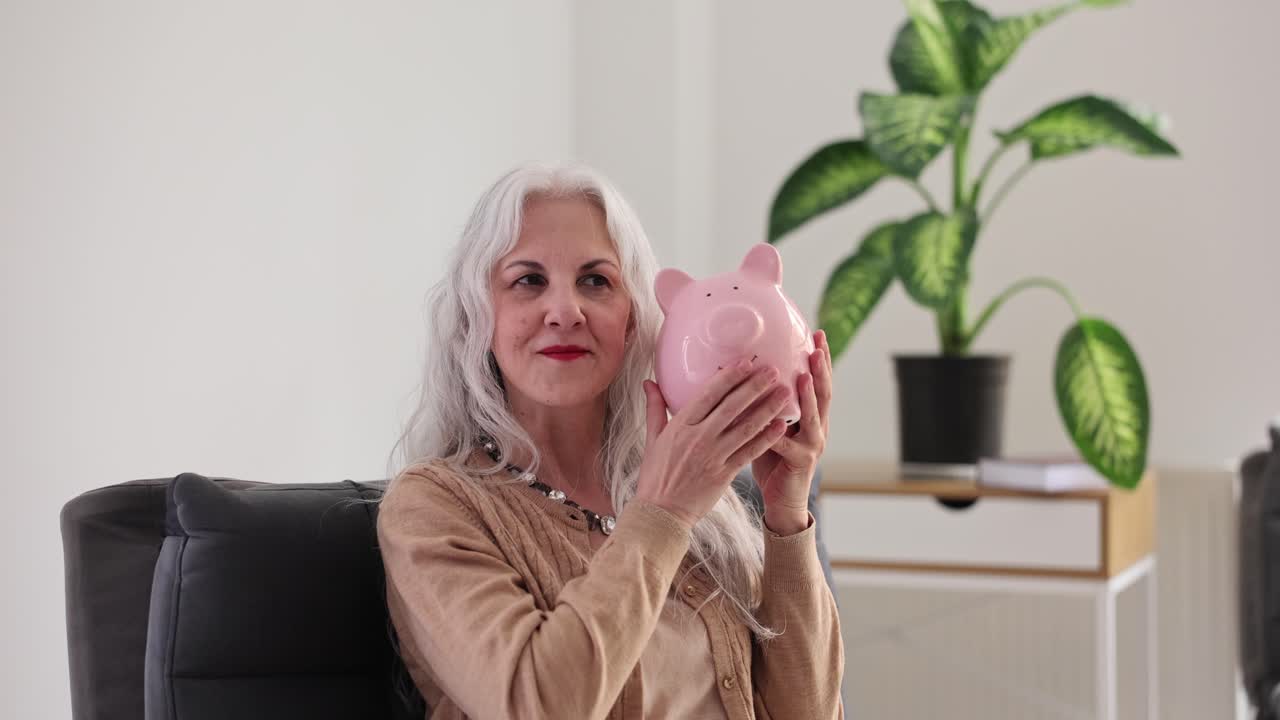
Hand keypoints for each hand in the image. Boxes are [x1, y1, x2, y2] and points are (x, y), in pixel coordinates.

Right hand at [636, 361, 792, 529]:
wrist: (661, 512)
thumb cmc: (656, 475)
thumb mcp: (652, 439)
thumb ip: (655, 408)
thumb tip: (649, 382)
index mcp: (680, 426)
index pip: (708, 394)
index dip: (729, 377)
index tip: (746, 362)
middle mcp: (698, 438)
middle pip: (731, 406)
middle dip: (754, 386)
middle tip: (773, 370)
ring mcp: (713, 456)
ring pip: (746, 427)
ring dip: (767, 408)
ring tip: (784, 393)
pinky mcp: (724, 474)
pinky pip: (750, 452)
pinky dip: (767, 438)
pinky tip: (781, 426)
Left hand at [751, 330, 832, 534]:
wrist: (781, 499)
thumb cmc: (772, 459)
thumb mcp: (769, 425)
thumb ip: (764, 403)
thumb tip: (742, 374)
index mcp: (809, 416)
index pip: (816, 380)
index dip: (818, 358)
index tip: (816, 333)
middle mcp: (816, 427)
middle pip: (822, 392)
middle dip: (821, 369)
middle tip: (817, 346)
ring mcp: (812, 445)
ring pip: (813, 415)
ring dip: (809, 395)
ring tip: (804, 375)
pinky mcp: (801, 462)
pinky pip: (789, 445)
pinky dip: (781, 434)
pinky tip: (777, 422)